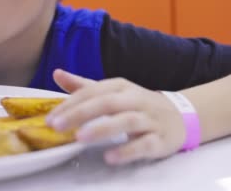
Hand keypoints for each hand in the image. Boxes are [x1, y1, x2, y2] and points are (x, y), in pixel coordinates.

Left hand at [46, 69, 186, 164]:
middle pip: (107, 103)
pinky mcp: (161, 140)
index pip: (92, 91)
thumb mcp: (112, 92)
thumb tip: (56, 73)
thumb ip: (84, 86)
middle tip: (56, 126)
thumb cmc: (137, 104)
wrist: (180, 116)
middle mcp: (135, 99)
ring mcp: (150, 119)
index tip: (50, 117)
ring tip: (79, 138)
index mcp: (120, 86)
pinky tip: (110, 157)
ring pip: (126, 121)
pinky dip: (128, 150)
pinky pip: (145, 144)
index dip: (70, 103)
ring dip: (102, 128)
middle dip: (80, 113)